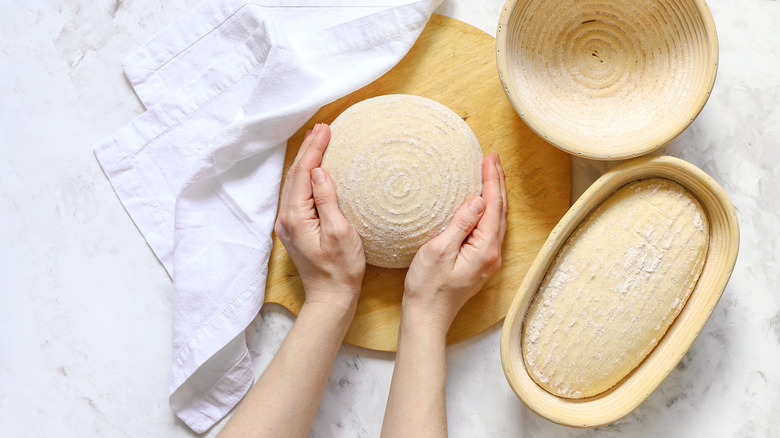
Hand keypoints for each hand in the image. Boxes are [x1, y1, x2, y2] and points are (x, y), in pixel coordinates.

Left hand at [274, 123, 365, 307]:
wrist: (331, 297)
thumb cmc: (341, 269)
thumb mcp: (340, 233)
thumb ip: (327, 201)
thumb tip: (319, 172)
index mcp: (296, 217)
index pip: (304, 173)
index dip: (314, 149)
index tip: (326, 129)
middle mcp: (287, 218)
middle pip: (295, 175)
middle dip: (308, 149)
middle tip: (322, 128)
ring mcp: (289, 225)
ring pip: (294, 183)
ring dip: (306, 161)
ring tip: (318, 141)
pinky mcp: (295, 229)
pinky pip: (297, 194)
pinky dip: (305, 176)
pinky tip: (314, 170)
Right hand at [402, 153, 506, 332]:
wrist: (426, 317)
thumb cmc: (427, 287)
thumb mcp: (439, 251)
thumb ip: (460, 225)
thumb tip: (478, 201)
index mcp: (484, 249)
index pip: (493, 206)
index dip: (492, 180)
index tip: (490, 157)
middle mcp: (492, 255)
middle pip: (500, 211)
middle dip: (497, 183)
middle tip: (493, 158)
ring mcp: (487, 260)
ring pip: (497, 220)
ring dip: (495, 196)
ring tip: (491, 174)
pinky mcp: (479, 263)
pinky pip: (490, 230)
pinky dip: (489, 211)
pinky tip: (482, 203)